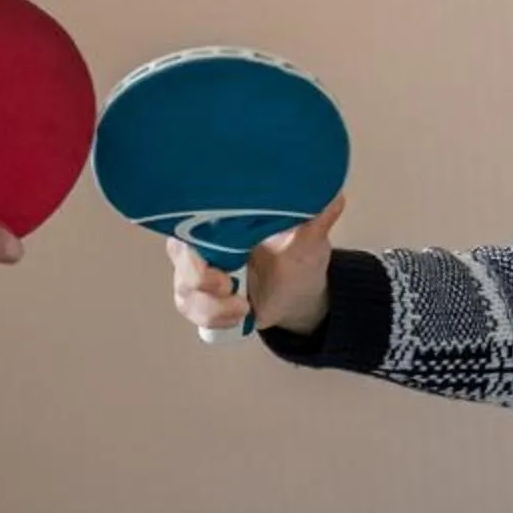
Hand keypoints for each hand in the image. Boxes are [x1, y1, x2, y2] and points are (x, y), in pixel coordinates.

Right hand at [169, 195, 344, 339]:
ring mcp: (195, 269)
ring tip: (243, 306)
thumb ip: (316, 216)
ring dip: (211, 305)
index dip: (198, 240)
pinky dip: (214, 319)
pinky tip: (238, 315)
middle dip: (201, 277)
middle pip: (181, 256)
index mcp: (222, 215)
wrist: (297, 294)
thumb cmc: (299, 257)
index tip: (220, 259)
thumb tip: (331, 194)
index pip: (192, 218)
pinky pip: (192, 309)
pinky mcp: (197, 296)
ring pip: (185, 288)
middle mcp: (201, 238)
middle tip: (229, 287)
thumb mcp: (310, 237)